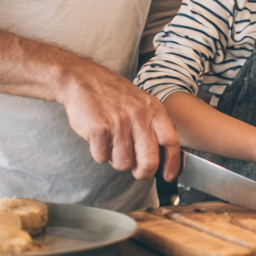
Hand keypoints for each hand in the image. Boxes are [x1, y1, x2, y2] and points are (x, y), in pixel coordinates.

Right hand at [57, 63, 180, 181]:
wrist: (83, 79)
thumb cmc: (112, 93)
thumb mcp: (141, 102)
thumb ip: (152, 124)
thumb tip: (160, 155)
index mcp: (154, 110)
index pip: (171, 141)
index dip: (172, 163)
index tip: (169, 176)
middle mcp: (139, 116)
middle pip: (149, 161)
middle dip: (143, 173)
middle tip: (137, 172)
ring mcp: (119, 123)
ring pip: (123, 163)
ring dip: (116, 160)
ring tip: (112, 144)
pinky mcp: (100, 129)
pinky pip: (102, 157)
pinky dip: (99, 153)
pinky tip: (98, 139)